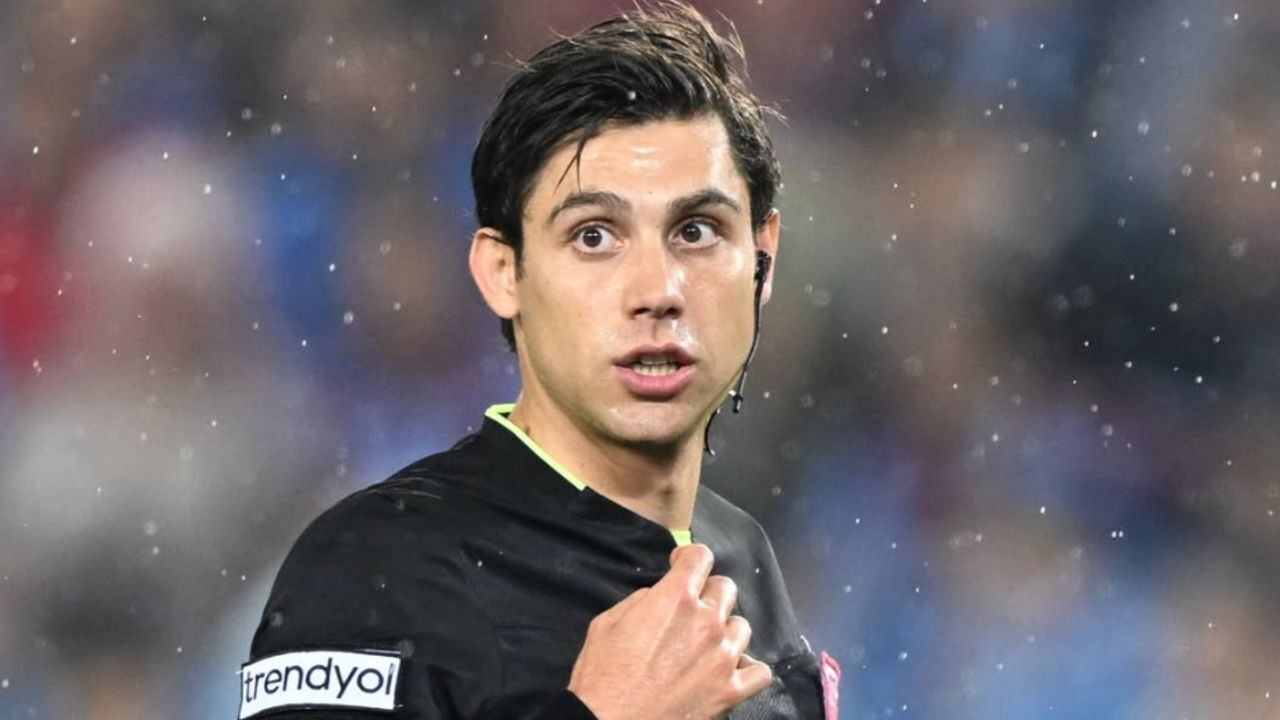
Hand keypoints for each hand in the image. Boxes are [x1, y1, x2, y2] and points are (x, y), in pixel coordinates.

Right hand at [566, 544, 773, 719]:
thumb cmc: (601, 677)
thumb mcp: (607, 624)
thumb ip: (641, 601)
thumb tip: (658, 598)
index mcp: (674, 598)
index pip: (700, 556)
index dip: (690, 558)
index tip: (683, 567)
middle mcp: (706, 621)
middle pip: (725, 588)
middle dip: (708, 595)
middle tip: (691, 612)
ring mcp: (723, 657)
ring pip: (742, 626)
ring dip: (726, 631)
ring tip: (708, 646)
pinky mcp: (731, 691)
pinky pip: (759, 671)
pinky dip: (747, 669)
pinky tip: (730, 671)